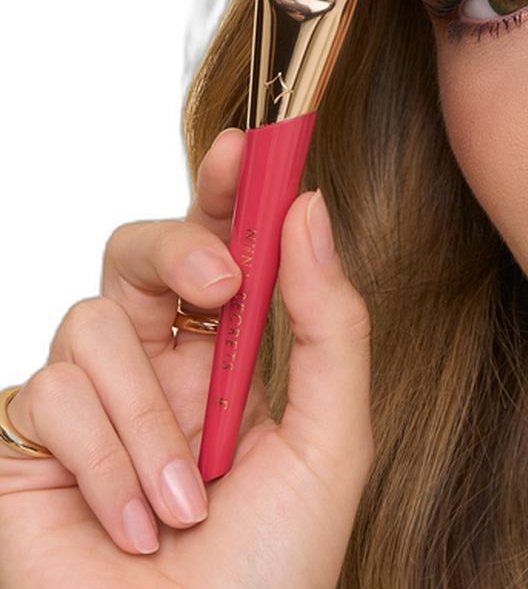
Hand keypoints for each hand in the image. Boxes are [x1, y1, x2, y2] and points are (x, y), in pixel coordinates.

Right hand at [0, 129, 373, 587]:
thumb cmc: (275, 563)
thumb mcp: (332, 436)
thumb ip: (329, 323)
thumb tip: (311, 210)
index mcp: (228, 355)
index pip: (221, 247)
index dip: (227, 190)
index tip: (248, 146)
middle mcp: (156, 365)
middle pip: (138, 251)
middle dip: (179, 249)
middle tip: (222, 285)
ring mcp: (90, 400)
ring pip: (95, 320)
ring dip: (152, 415)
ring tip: (187, 498)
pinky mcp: (30, 442)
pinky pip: (54, 393)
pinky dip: (109, 460)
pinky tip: (135, 524)